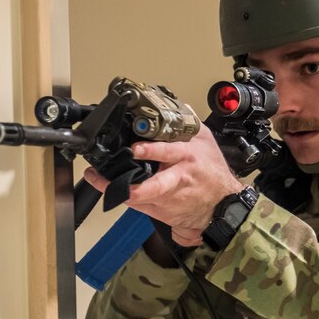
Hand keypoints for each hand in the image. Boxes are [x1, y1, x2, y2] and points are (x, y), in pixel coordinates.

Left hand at [83, 126, 243, 246]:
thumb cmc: (213, 173)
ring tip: (96, 178)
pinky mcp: (162, 211)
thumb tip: (176, 107)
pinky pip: (139, 205)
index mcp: (187, 158)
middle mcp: (177, 179)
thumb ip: (188, 126)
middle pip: (152, 186)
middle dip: (129, 185)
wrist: (222, 205)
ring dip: (114, 188)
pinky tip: (110, 187)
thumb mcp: (206, 142)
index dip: (150, 151)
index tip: (134, 148)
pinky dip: (123, 196)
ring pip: (138, 197)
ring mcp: (168, 198)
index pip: (168, 153)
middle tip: (103, 176)